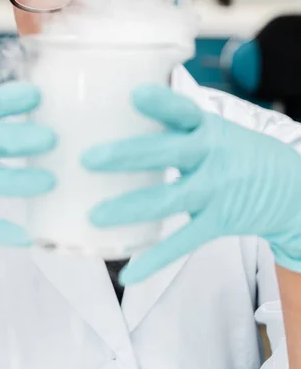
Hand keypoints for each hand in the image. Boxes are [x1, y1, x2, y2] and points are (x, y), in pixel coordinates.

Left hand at [82, 86, 300, 283]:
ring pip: (168, 200)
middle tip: (87, 159)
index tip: (134, 94)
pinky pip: (182, 242)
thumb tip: (128, 97)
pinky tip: (128, 275)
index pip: (183, 110)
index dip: (161, 102)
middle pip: (167, 153)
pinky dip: (154, 260)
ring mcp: (215, 190)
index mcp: (207, 127)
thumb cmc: (236, 151)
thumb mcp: (214, 128)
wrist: (289, 187)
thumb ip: (176, 121)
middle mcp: (211, 156)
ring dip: (130, 207)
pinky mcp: (218, 222)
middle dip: (127, 155)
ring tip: (95, 215)